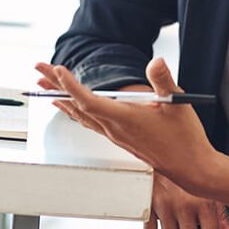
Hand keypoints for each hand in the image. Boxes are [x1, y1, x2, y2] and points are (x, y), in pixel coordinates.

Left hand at [33, 59, 215, 193]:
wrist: (190, 167)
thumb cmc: (185, 137)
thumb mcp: (177, 103)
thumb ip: (163, 80)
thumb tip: (157, 61)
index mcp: (124, 119)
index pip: (89, 101)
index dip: (70, 85)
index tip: (57, 70)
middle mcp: (114, 129)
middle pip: (76, 106)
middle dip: (55, 86)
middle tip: (38, 69)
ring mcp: (115, 135)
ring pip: (80, 115)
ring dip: (61, 98)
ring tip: (44, 85)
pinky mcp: (120, 139)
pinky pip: (89, 123)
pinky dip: (74, 111)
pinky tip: (69, 108)